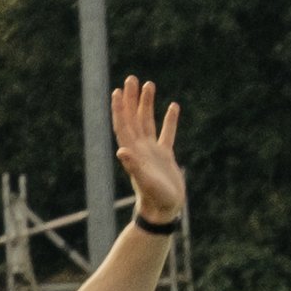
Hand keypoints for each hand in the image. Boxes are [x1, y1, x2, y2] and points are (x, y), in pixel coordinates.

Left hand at [112, 78, 183, 226]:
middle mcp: (140, 148)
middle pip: (133, 118)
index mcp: (133, 151)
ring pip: (147, 121)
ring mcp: (152, 150)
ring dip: (146, 104)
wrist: (164, 211)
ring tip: (148, 84)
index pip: (123, 125)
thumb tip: (121, 151)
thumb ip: (134, 167)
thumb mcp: (145, 182)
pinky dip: (169, 120)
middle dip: (131, 99)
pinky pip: (167, 133)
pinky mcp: (165, 156)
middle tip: (132, 79)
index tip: (117, 91)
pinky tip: (173, 106)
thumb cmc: (154, 198)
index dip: (119, 108)